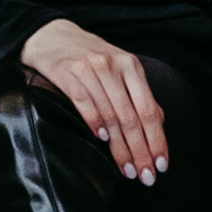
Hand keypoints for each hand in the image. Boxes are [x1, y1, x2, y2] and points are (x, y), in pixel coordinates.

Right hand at [19, 16, 170, 182]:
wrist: (50, 35)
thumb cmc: (88, 57)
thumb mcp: (118, 70)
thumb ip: (137, 95)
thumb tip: (159, 125)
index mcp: (131, 67)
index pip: (149, 111)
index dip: (157, 141)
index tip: (161, 165)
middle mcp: (114, 66)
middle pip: (132, 117)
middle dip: (141, 151)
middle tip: (145, 176)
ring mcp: (90, 69)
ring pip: (111, 115)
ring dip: (119, 146)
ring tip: (125, 168)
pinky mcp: (67, 72)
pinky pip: (84, 102)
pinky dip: (94, 122)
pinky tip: (101, 139)